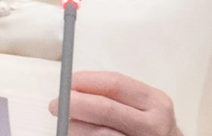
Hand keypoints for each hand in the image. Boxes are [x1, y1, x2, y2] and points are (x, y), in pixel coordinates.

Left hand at [49, 71, 181, 135]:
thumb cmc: (151, 129)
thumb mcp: (146, 108)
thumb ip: (118, 98)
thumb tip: (75, 89)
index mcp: (156, 102)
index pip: (116, 84)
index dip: (88, 81)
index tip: (68, 82)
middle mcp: (153, 125)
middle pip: (106, 109)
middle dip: (76, 104)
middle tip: (56, 104)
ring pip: (100, 134)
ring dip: (75, 129)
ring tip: (65, 125)